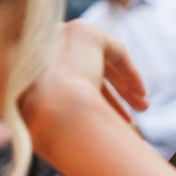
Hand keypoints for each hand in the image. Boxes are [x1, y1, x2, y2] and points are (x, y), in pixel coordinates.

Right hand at [20, 20, 147, 135]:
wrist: (47, 111)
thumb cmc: (47, 128)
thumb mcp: (50, 128)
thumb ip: (62, 124)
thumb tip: (73, 142)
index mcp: (33, 69)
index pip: (70, 81)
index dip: (94, 100)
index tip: (110, 118)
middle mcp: (45, 48)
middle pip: (88, 71)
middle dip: (112, 95)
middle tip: (130, 118)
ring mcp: (63, 36)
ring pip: (104, 63)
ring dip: (125, 87)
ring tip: (142, 109)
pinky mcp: (86, 33)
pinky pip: (116, 52)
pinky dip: (130, 73)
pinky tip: (141, 94)